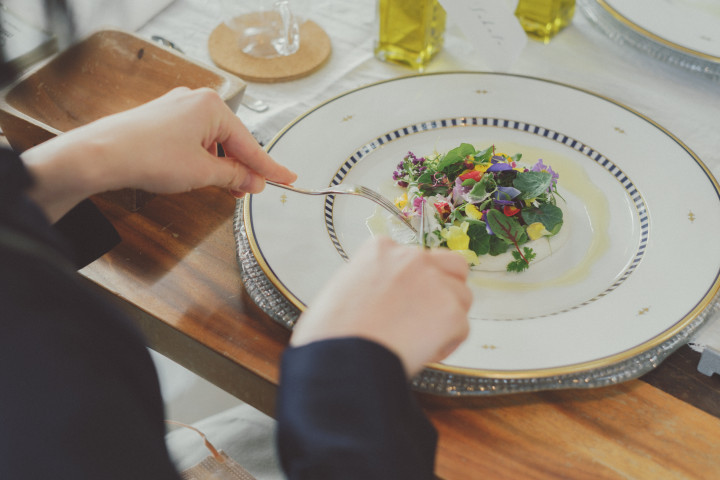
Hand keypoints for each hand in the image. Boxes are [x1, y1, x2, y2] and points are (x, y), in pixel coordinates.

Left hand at [21, 87, 295, 220]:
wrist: (102, 155)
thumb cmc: (148, 155)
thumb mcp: (202, 172)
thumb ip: (234, 176)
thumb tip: (254, 181)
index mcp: (212, 106)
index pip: (250, 144)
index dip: (269, 167)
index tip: (288, 178)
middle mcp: (196, 101)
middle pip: (232, 140)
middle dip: (242, 168)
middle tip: (251, 191)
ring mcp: (177, 108)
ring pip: (212, 141)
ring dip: (221, 166)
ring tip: (225, 189)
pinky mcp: (161, 119)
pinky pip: (194, 140)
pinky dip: (202, 159)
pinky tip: (202, 175)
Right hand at [290, 236, 472, 376]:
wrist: (340, 357)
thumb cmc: (331, 333)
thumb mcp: (342, 288)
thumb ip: (370, 282)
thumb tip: (379, 298)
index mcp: (382, 249)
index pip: (415, 257)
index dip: (414, 282)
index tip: (405, 301)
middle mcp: (412, 258)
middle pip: (452, 265)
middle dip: (447, 286)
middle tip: (429, 314)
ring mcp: (434, 283)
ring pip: (461, 298)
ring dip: (446, 318)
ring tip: (418, 341)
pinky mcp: (451, 312)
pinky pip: (461, 329)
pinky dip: (445, 344)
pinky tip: (420, 354)